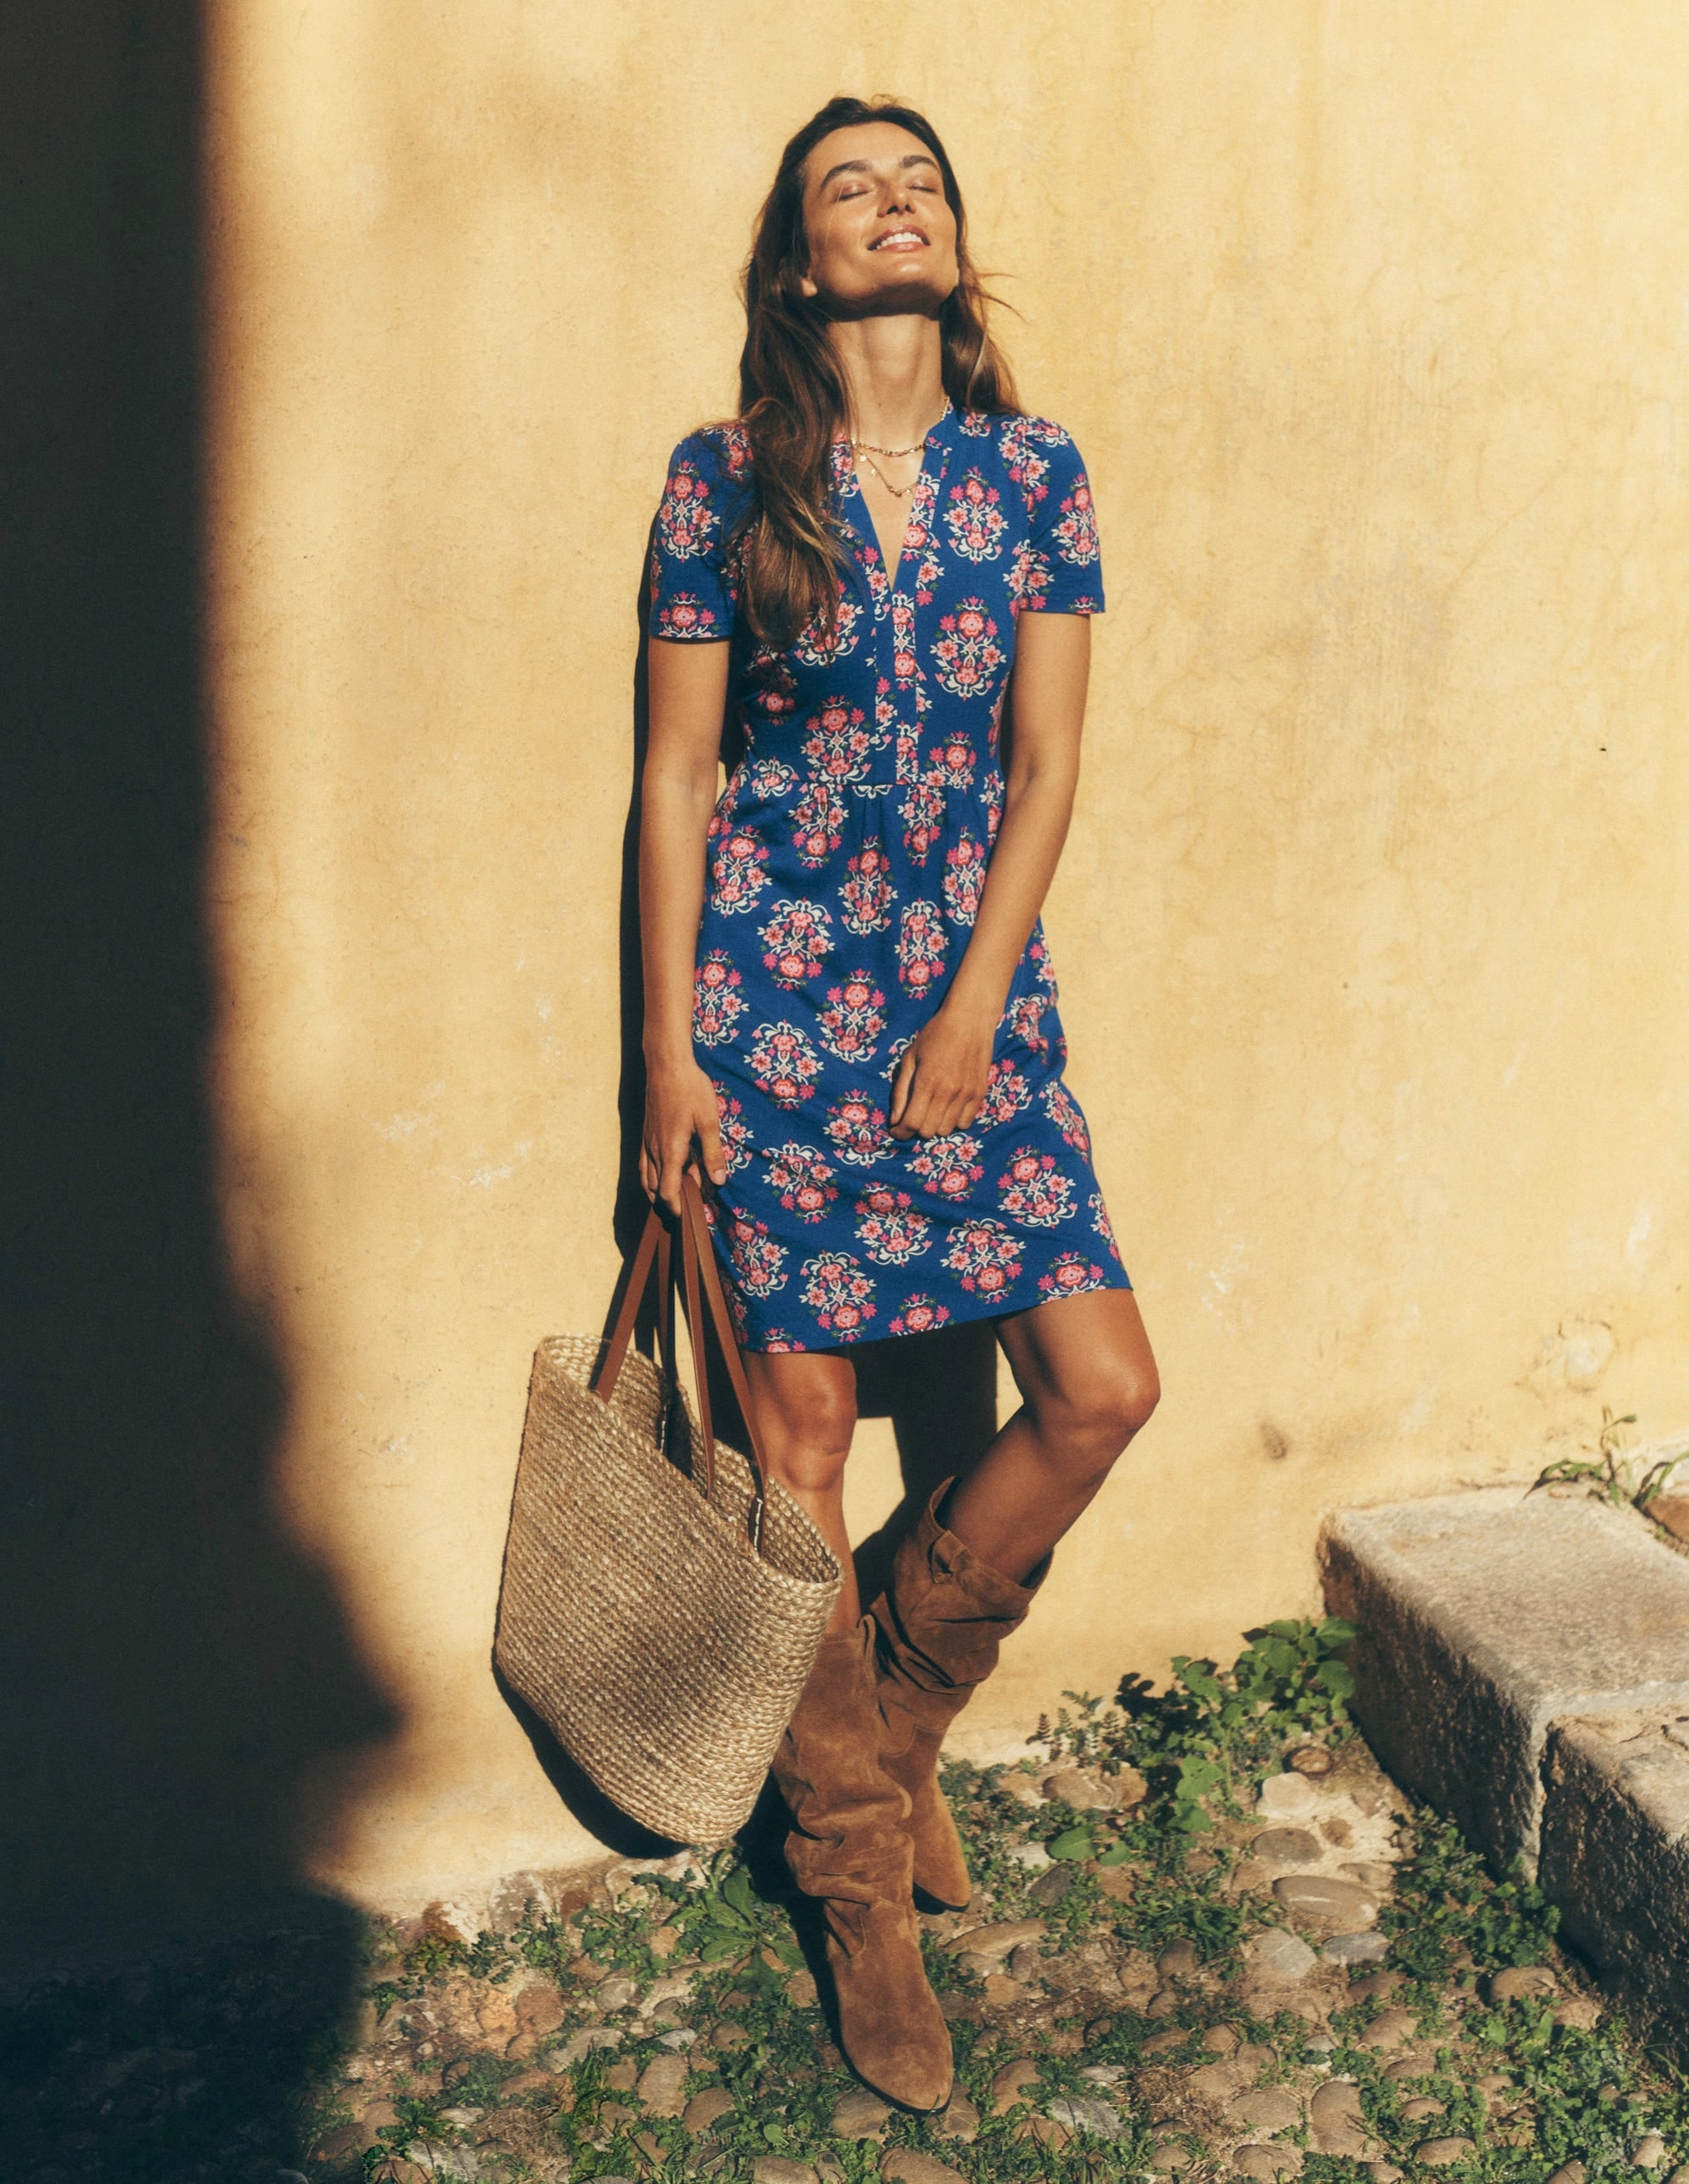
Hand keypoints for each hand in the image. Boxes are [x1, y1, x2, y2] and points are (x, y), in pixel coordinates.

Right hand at [641, 1057, 726, 1214]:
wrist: (666, 1064)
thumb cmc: (691, 1089)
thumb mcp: (709, 1121)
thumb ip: (713, 1153)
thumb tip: (718, 1182)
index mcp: (670, 1150)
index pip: (668, 1192)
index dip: (677, 1209)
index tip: (690, 1217)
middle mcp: (654, 1150)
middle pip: (656, 1189)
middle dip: (672, 1201)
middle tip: (693, 1200)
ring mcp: (647, 1142)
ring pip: (646, 1178)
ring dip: (660, 1190)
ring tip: (680, 1191)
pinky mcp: (645, 1133)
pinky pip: (644, 1163)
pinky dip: (652, 1176)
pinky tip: (665, 1171)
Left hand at [888, 1004, 996, 1139]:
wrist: (969, 1020)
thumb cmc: (935, 1035)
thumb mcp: (910, 1058)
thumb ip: (901, 1091)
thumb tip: (895, 1120)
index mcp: (927, 1081)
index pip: (912, 1122)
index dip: (900, 1132)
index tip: (896, 1130)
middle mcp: (948, 1091)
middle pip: (928, 1131)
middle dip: (916, 1128)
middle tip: (913, 1116)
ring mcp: (966, 1094)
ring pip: (946, 1130)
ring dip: (935, 1125)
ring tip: (931, 1110)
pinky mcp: (979, 1093)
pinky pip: (965, 1123)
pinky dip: (954, 1122)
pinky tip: (948, 1108)